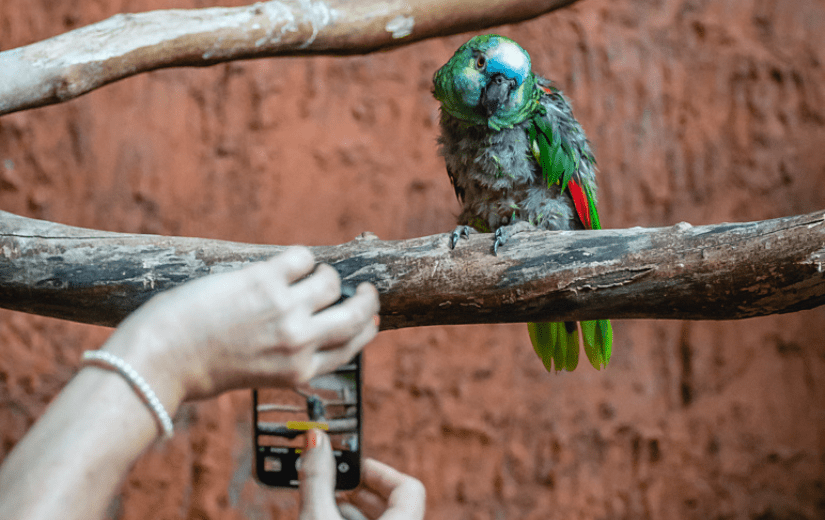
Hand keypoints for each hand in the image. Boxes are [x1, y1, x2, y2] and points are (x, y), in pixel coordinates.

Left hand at [106, 246, 379, 402]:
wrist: (158, 360)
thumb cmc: (198, 369)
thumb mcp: (257, 375)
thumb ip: (288, 357)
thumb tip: (309, 327)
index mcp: (300, 371)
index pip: (352, 346)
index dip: (365, 328)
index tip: (369, 317)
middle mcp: (300, 342)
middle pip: (357, 314)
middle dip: (366, 298)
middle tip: (363, 288)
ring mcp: (285, 310)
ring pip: (331, 280)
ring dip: (322, 275)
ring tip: (303, 274)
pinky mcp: (265, 280)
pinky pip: (302, 257)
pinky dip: (297, 258)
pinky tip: (282, 264)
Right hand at [299, 430, 425, 519]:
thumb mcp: (318, 517)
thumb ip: (318, 478)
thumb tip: (316, 439)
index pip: (409, 486)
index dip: (379, 471)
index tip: (352, 467)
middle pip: (393, 503)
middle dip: (359, 490)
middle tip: (334, 484)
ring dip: (352, 510)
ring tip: (324, 504)